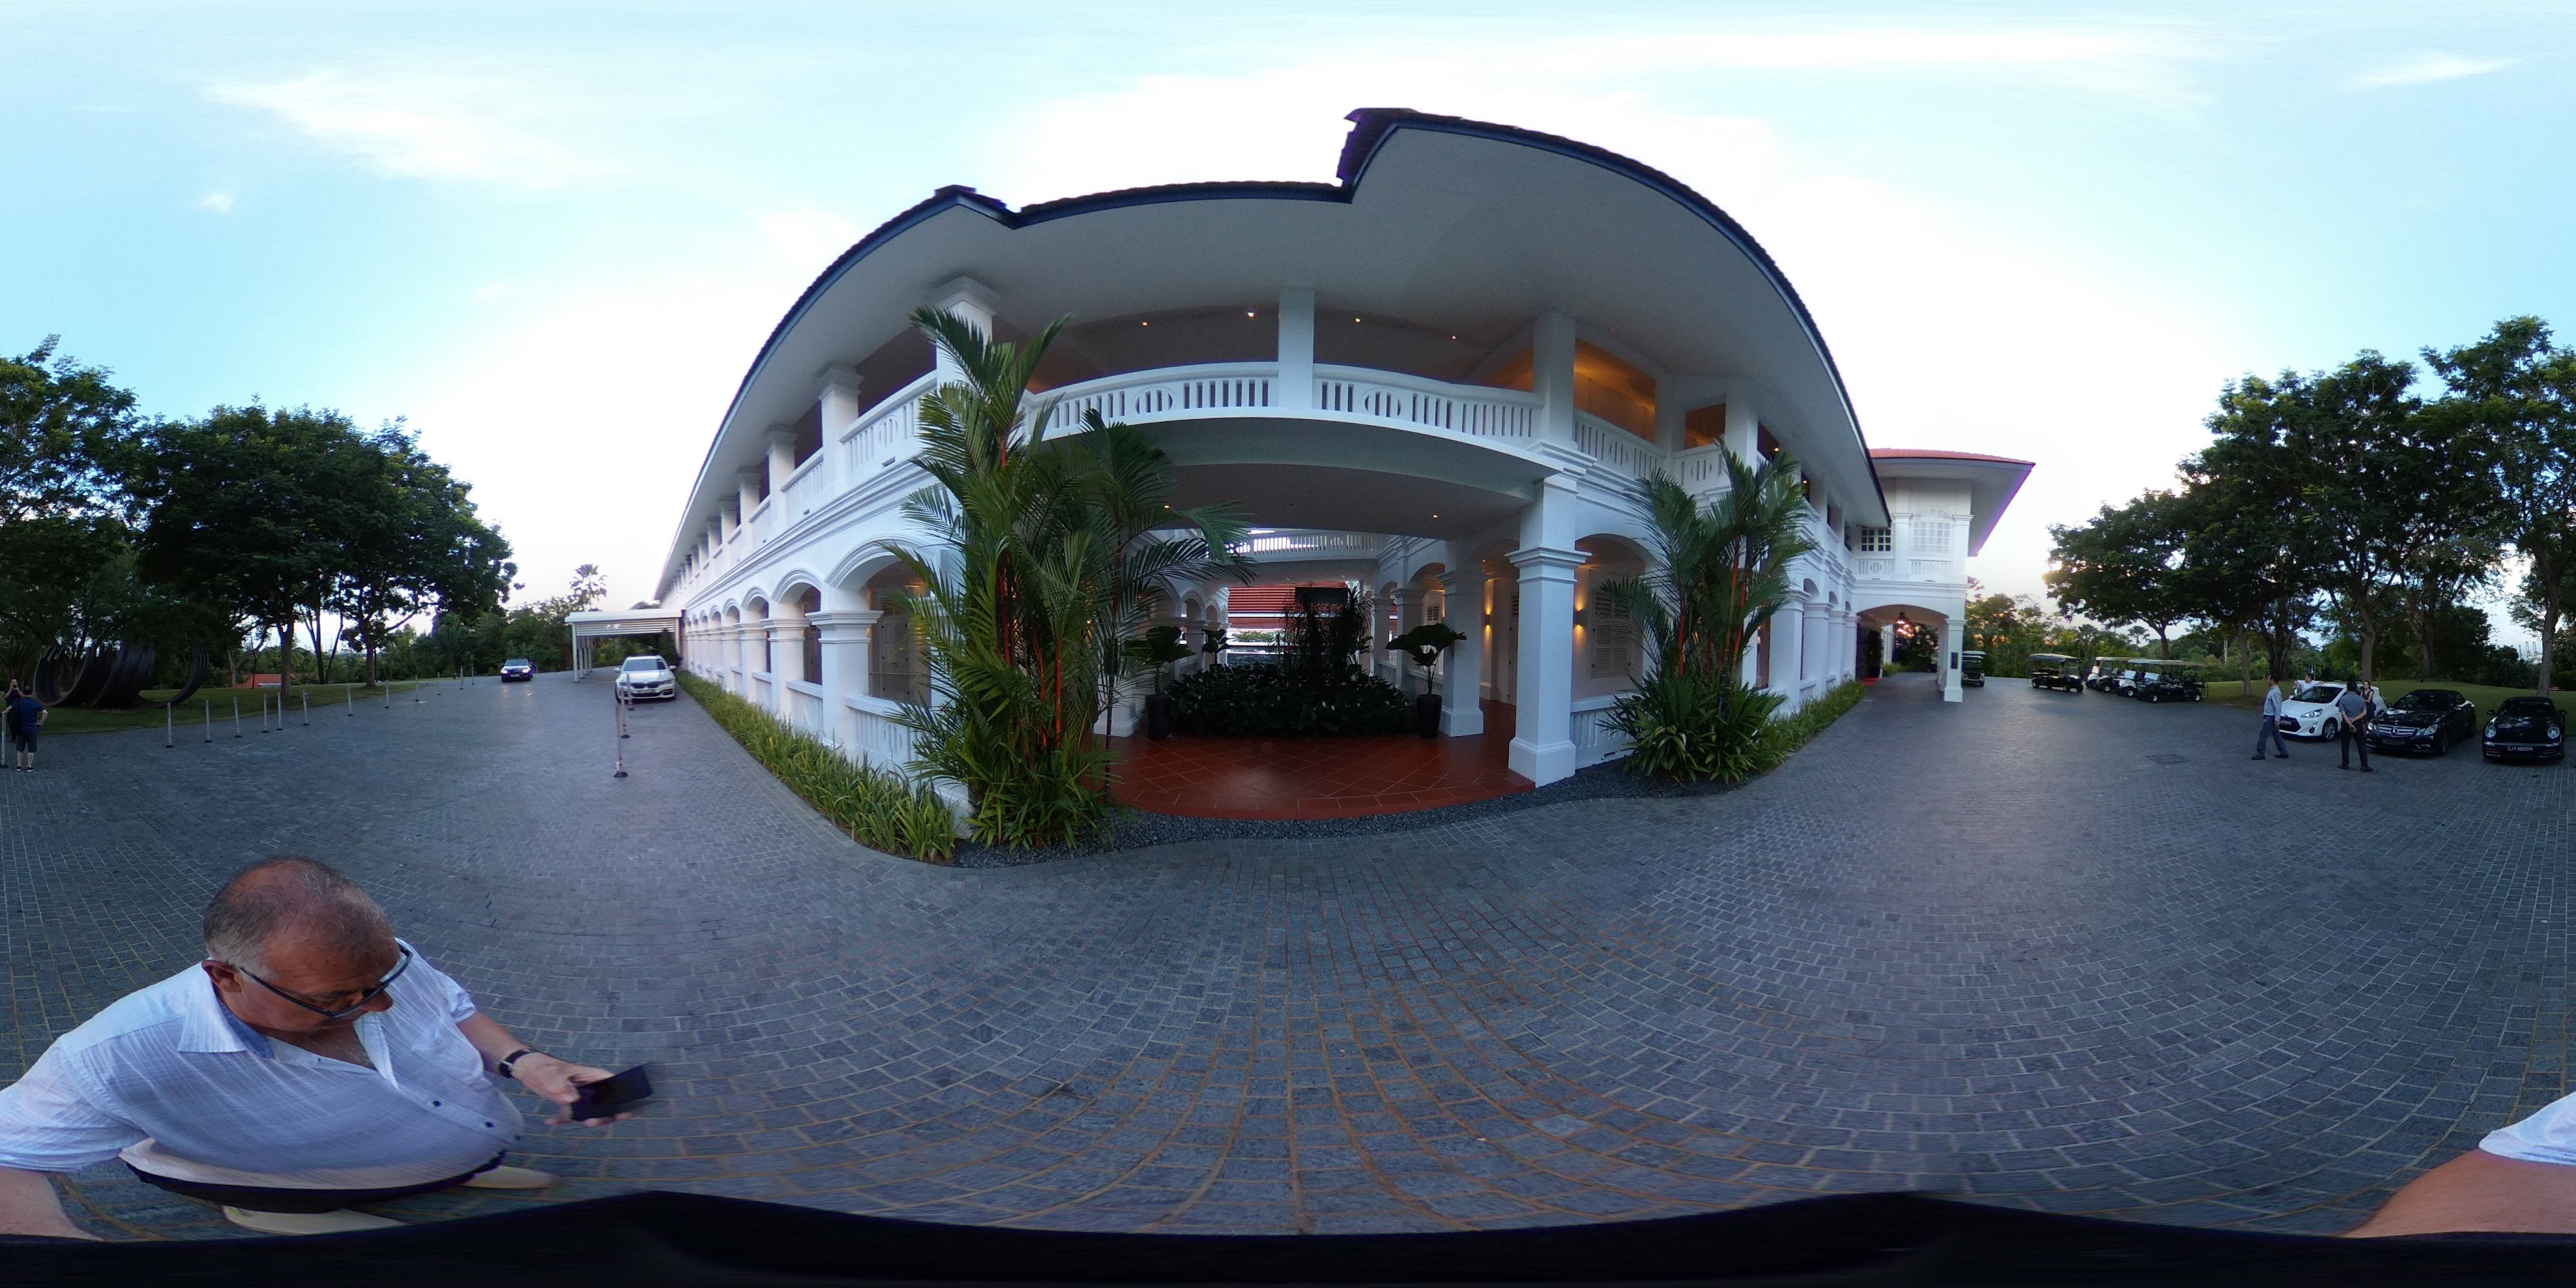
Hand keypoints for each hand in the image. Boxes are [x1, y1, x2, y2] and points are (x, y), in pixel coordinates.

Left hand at [509, 1054, 633, 1126]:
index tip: (621, 1114)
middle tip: (591, 1122)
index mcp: (594, 1076)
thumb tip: (572, 1101)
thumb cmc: (542, 1065)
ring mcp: (581, 1096)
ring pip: (592, 1113)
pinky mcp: (569, 1104)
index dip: (626, 1101)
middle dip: (605, 1116)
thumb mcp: (550, 1073)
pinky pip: (571, 1116)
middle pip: (608, 1104)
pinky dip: (561, 1120)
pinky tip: (549, 1121)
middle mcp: (591, 1087)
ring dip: (587, 1120)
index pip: (617, 1087)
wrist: (527, 1068)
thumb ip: (560, 1084)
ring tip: (577, 1121)